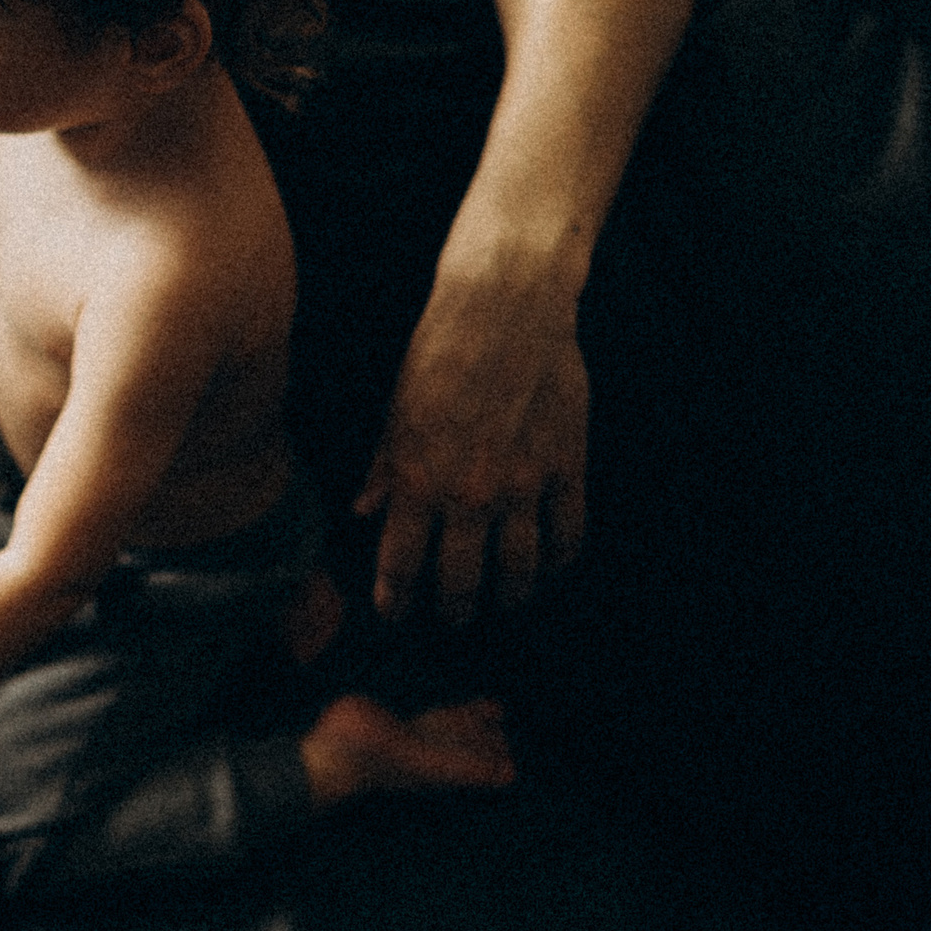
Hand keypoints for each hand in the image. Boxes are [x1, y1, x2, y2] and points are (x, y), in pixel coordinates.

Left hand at [357, 275, 588, 623]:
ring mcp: (524, 485)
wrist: (504, 309)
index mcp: (419, 481)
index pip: (402, 564)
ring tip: (503, 604)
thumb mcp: (395, 411)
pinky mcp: (568, 466)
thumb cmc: (440, 352)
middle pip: (463, 580)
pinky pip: (569, 532)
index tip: (395, 614)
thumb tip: (362, 511)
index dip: (396, 599)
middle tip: (453, 621)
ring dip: (509, 596)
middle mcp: (470, 494)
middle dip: (454, 610)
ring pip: (519, 568)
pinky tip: (551, 568)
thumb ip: (382, 468)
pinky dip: (560, 560)